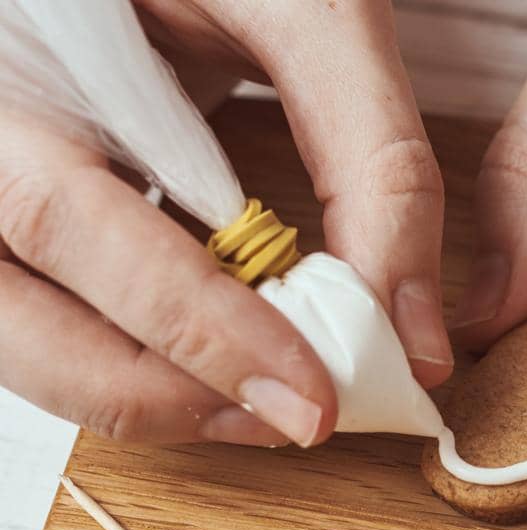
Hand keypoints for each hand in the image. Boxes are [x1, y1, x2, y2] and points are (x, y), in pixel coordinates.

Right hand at [0, 0, 449, 447]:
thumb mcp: (304, 7)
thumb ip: (369, 154)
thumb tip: (413, 333)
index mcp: (4, 53)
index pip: (66, 218)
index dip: (194, 325)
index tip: (311, 394)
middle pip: (13, 312)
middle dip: (164, 390)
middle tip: (297, 419)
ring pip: (15, 337)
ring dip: (144, 394)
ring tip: (267, 404)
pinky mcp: (4, 212)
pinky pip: (38, 316)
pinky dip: (129, 359)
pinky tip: (217, 364)